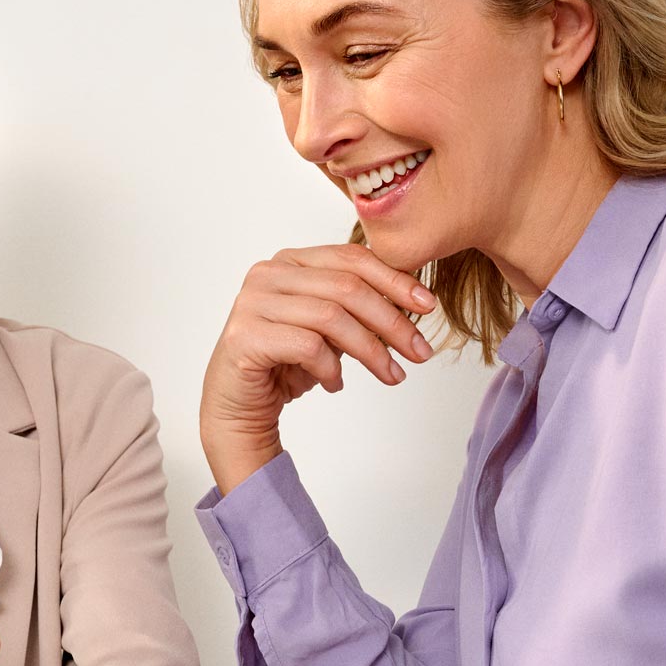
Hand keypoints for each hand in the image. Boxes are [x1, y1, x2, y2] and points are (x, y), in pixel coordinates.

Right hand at [200, 243, 435, 492]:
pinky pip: (307, 346)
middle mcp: (268, 274)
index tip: (428, 306)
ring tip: (391, 376)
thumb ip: (358, 308)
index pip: (352, 259)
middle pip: (347, 287)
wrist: (237, 407)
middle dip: (392, 321)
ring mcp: (253, 303)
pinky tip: (334, 384)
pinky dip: (331, 368)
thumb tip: (415, 301)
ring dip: (371, 351)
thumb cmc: (284, 365)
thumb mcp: (330, 330)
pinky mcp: (244, 336)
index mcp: (291, 262)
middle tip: (419, 352)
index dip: (395, 280)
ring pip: (332, 318)